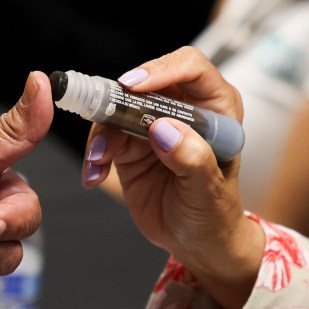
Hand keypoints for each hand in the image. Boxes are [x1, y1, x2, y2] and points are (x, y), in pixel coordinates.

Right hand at [83, 46, 264, 308]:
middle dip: (116, 105)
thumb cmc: (213, 214)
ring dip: (100, 136)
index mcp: (214, 109)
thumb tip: (162, 128)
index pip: (189, 67)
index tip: (131, 87)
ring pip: (115, 111)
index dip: (159, 70)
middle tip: (102, 132)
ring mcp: (150, 127)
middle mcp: (181, 110)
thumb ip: (192, 159)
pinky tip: (94, 177)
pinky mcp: (128, 147)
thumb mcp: (207, 192)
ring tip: (97, 164)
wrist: (194, 241)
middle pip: (142, 85)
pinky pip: (103, 138)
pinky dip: (94, 156)